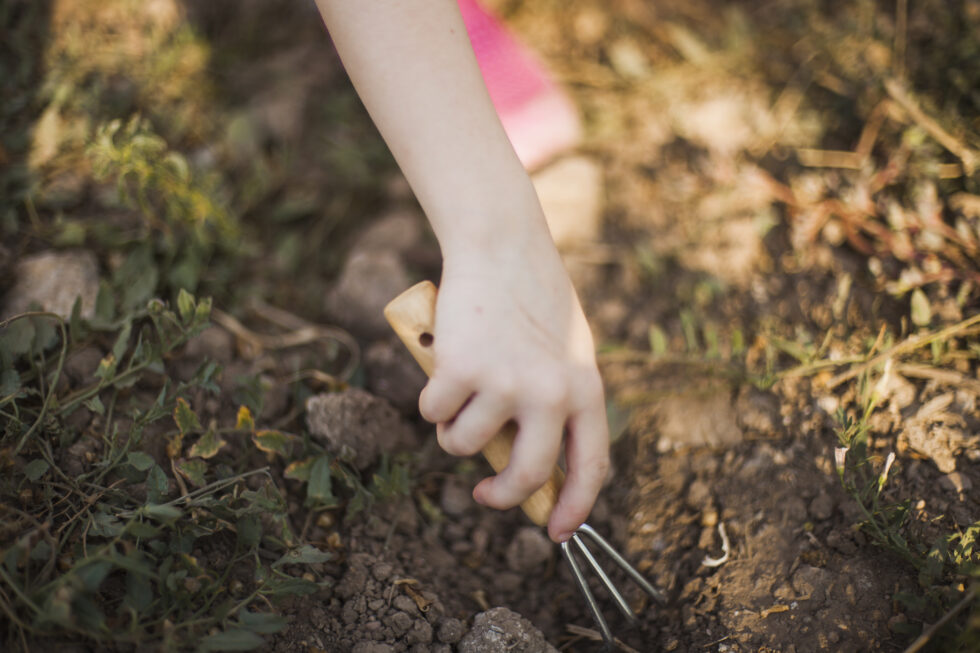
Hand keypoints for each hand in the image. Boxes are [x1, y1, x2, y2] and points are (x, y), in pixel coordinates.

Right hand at [419, 224, 608, 541]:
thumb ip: (558, 403)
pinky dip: (430, 401)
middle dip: (501, 496)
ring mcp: (504, 384)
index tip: (555, 532)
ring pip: (465, 445)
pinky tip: (442, 369)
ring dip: (453, 431)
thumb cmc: (532, 299)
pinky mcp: (461, 371)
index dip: (574, 508)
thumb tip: (532, 466)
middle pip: (527, 475)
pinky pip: (433, 414)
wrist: (501, 247)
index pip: (590, 466)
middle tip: (485, 494)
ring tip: (459, 396)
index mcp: (585, 389)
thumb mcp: (566, 352)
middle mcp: (549, 394)